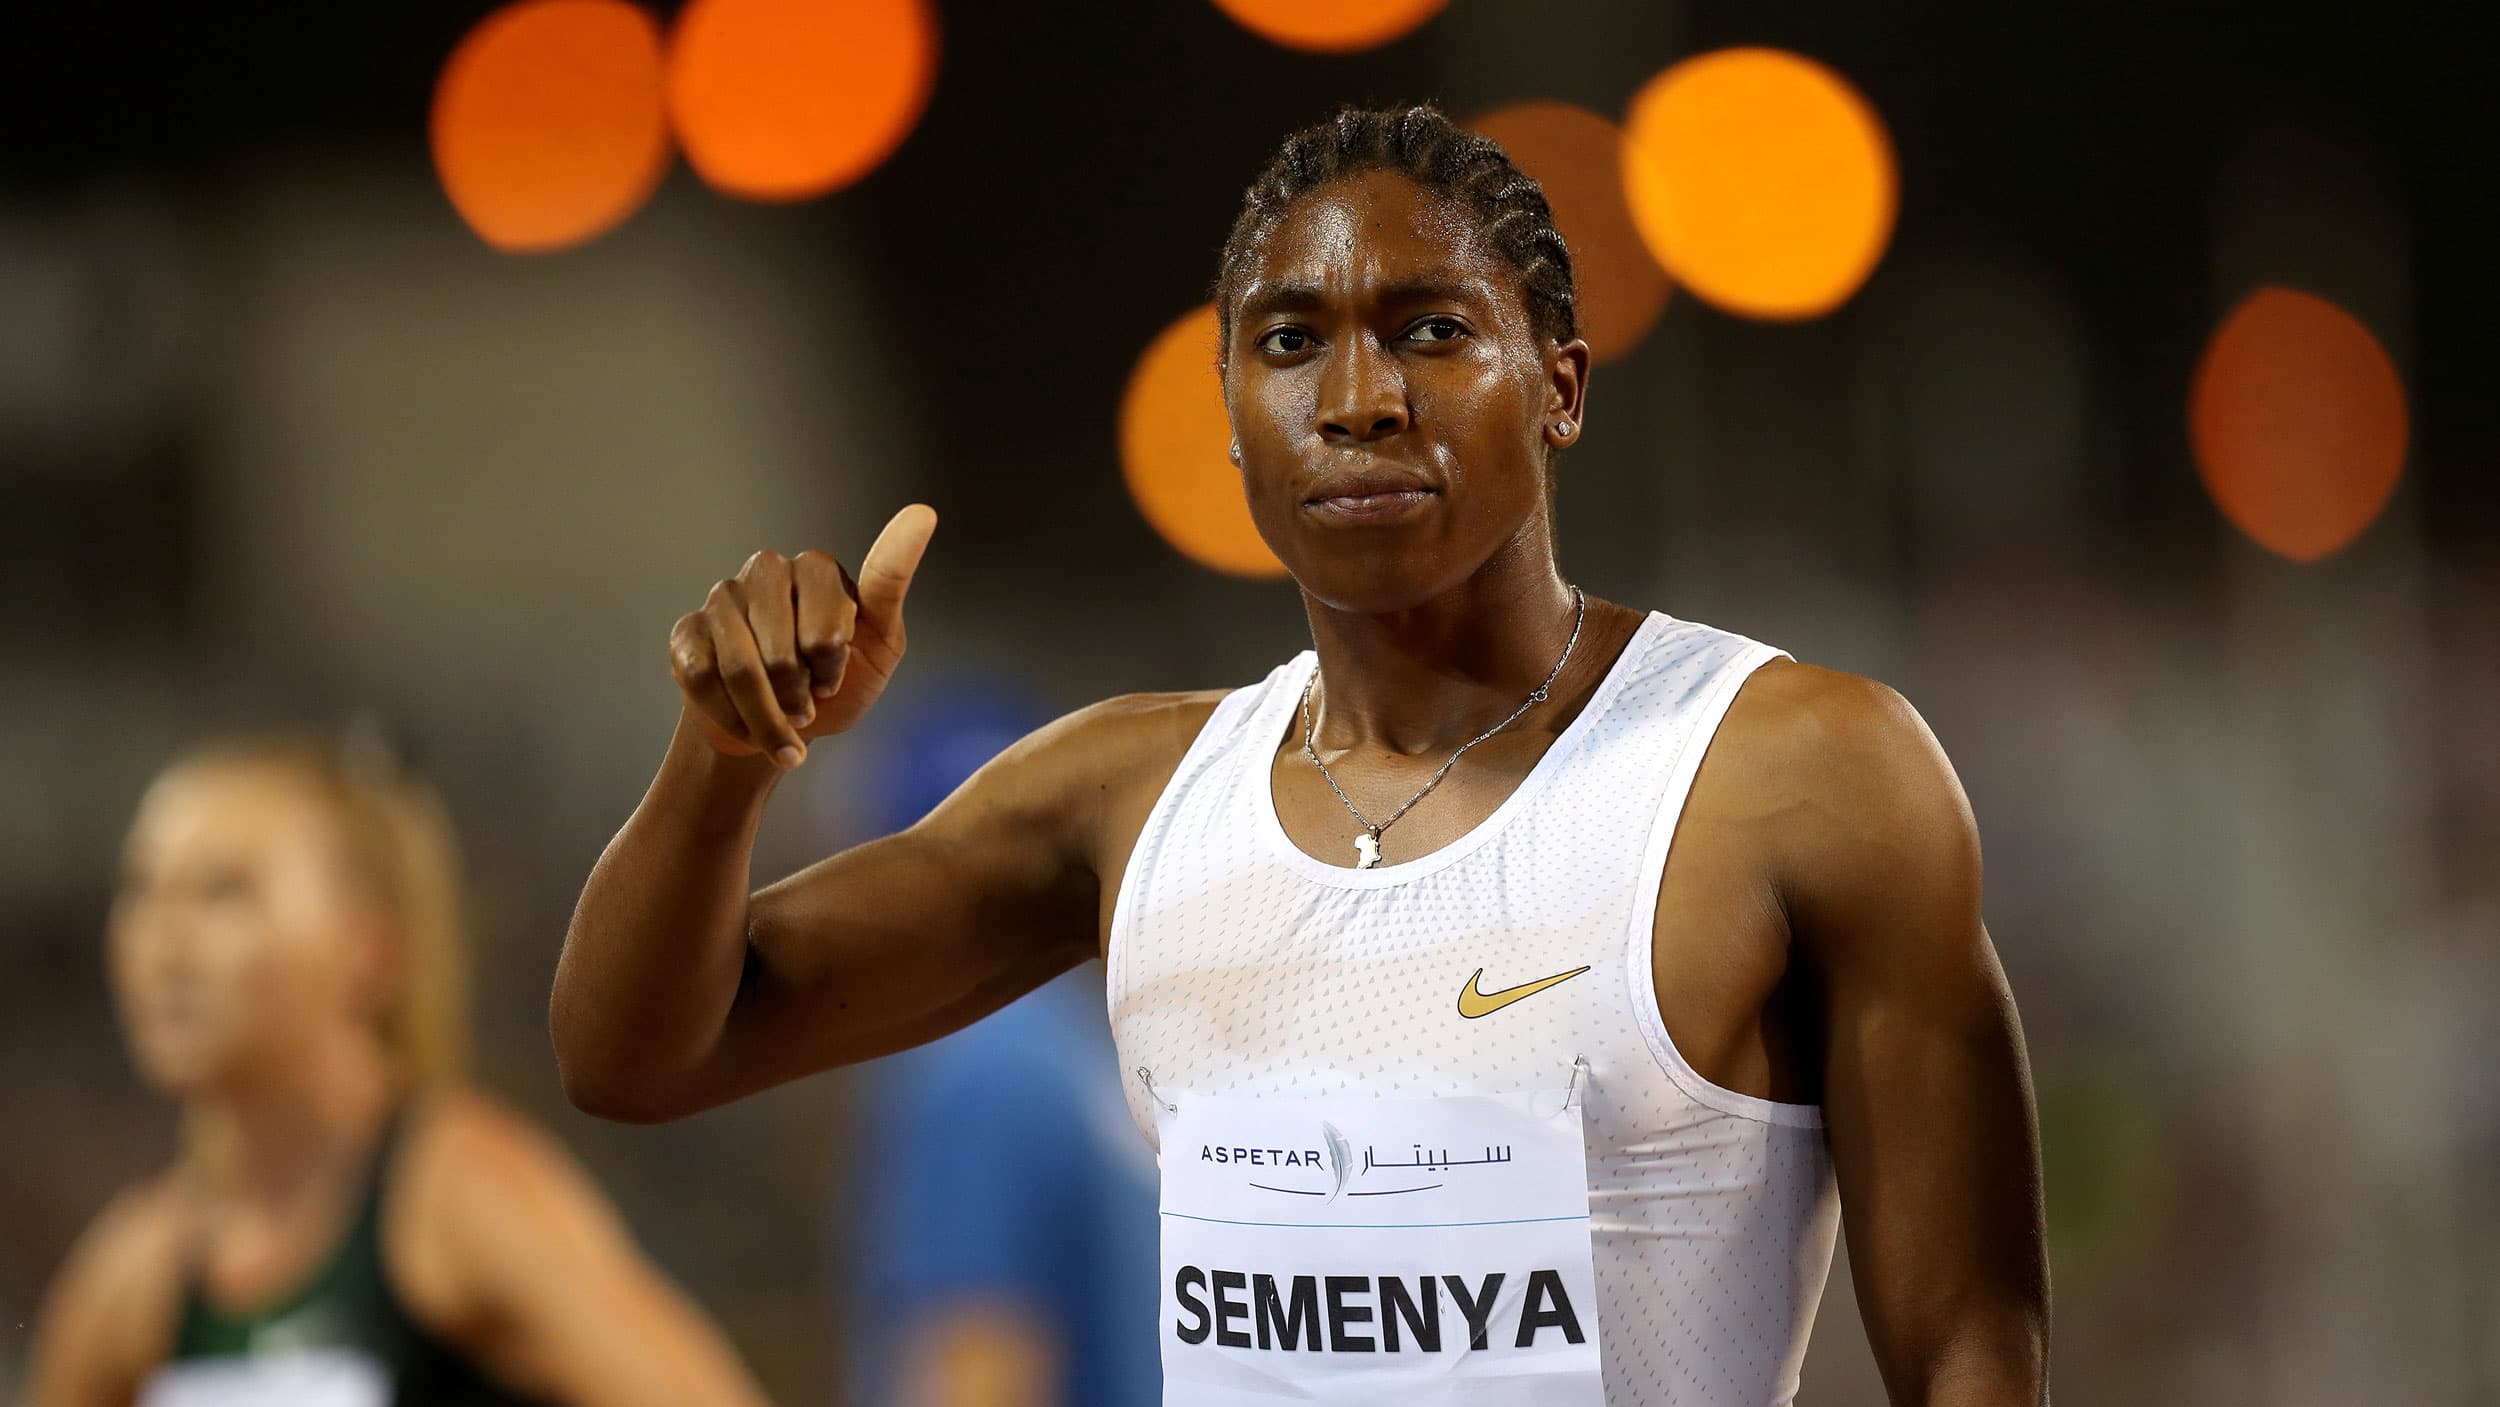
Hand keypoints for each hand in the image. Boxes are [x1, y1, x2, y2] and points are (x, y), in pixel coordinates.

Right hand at [668, 505, 936, 767]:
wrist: (783, 729)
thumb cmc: (836, 684)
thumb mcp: (880, 643)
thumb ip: (891, 584)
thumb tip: (923, 511)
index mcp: (817, 569)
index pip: (827, 621)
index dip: (831, 664)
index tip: (834, 679)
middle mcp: (766, 572)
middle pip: (780, 651)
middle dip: (799, 696)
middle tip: (809, 706)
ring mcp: (723, 599)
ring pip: (740, 669)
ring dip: (767, 716)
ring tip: (784, 724)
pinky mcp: (688, 632)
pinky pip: (704, 679)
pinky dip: (732, 716)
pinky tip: (747, 722)